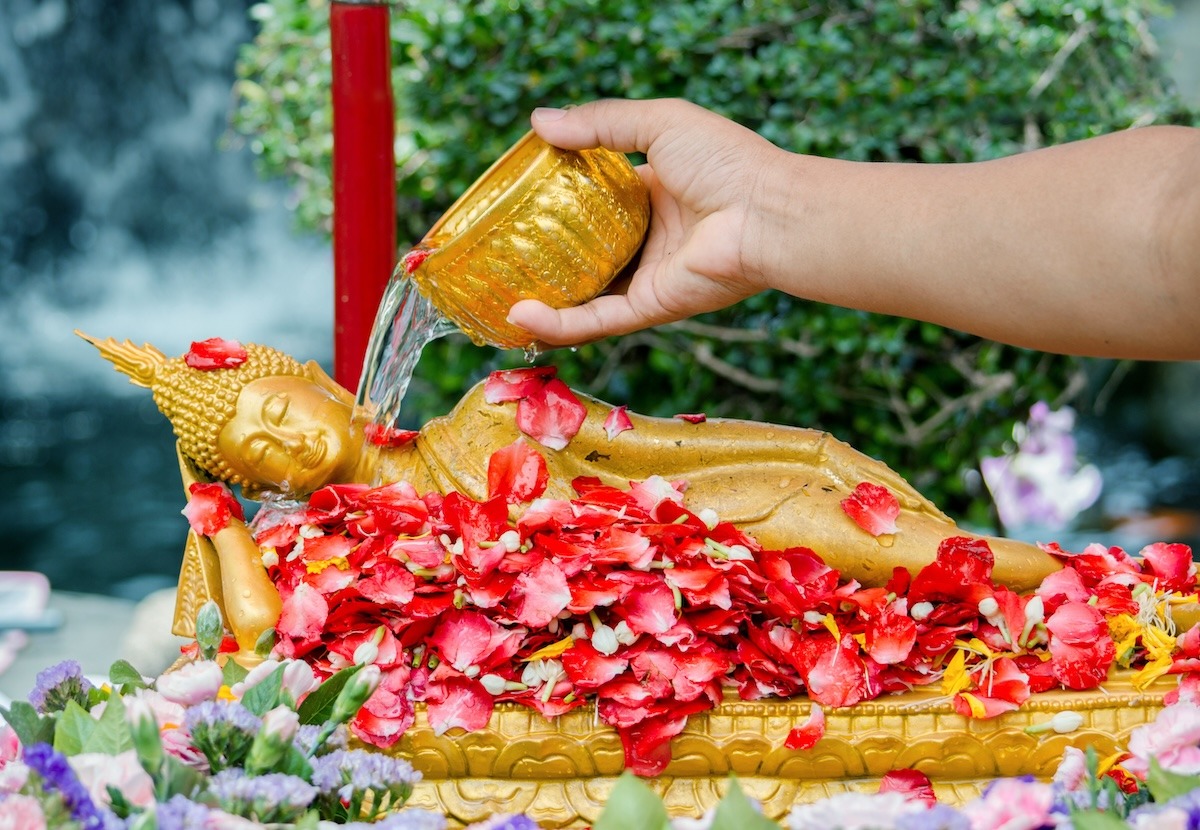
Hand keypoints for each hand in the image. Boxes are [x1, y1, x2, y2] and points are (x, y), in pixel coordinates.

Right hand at [507, 98, 782, 345]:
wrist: (766, 214)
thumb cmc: (727, 162)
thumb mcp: (659, 123)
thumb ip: (601, 123)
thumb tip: (540, 122)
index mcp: (654, 195)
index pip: (596, 200)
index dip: (559, 200)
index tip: (517, 197)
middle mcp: (650, 240)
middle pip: (586, 252)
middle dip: (544, 256)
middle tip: (498, 253)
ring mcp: (649, 277)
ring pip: (584, 295)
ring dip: (542, 299)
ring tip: (495, 297)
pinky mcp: (651, 308)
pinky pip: (596, 320)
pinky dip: (559, 323)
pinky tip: (520, 316)